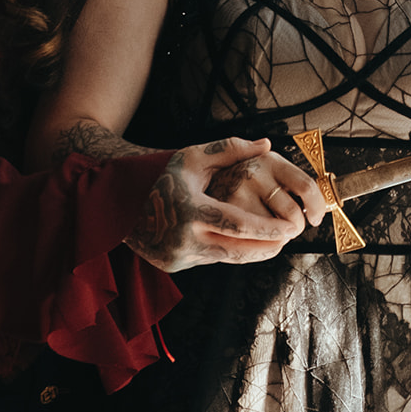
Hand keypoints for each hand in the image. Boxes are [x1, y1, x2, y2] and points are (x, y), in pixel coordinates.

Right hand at [125, 138, 317, 271]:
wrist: (121, 200)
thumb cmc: (163, 174)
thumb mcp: (194, 157)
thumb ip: (231, 149)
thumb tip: (266, 145)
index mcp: (191, 209)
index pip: (239, 225)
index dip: (268, 229)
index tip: (290, 228)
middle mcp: (184, 237)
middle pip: (238, 250)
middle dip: (268, 246)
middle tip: (289, 236)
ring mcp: (178, 255)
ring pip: (227, 258)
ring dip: (252, 251)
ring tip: (275, 241)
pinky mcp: (174, 266)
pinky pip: (211, 259)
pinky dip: (229, 251)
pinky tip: (242, 241)